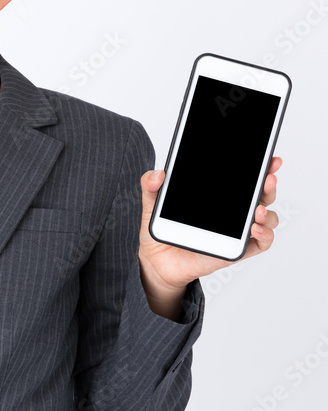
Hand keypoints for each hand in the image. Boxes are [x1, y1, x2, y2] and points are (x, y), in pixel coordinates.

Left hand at [137, 158, 281, 310]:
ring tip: (256, 211)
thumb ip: (151, 185)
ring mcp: (236, 231)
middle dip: (268, 185)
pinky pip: (259, 244)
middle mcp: (232, 212)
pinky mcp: (235, 250)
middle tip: (267, 178)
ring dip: (267, 212)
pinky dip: (265, 236)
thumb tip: (158, 174)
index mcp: (218, 196)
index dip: (260, 168)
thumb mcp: (153, 203)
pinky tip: (255, 230)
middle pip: (260, 195)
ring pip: (265, 218)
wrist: (157, 260)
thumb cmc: (163, 229)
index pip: (243, 178)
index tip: (270, 160)